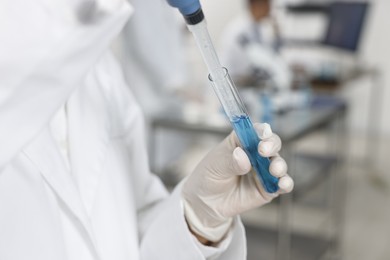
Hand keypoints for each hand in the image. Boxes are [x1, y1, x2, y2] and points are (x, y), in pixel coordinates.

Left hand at [182, 123, 292, 242]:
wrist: (206, 202)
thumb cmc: (209, 176)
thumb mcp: (216, 166)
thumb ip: (231, 161)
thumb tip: (242, 156)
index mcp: (242, 141)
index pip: (255, 131)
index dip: (261, 130)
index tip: (262, 133)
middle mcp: (256, 154)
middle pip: (272, 144)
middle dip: (272, 145)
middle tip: (264, 151)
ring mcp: (264, 171)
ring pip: (279, 163)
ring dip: (279, 164)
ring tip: (274, 170)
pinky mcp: (269, 188)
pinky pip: (282, 184)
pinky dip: (286, 183)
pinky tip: (282, 184)